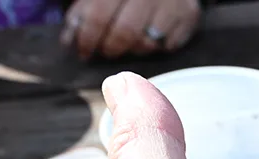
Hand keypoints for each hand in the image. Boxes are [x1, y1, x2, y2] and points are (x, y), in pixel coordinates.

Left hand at [61, 0, 200, 59]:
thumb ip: (81, 13)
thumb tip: (68, 41)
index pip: (98, 16)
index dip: (88, 39)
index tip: (83, 53)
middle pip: (125, 32)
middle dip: (111, 48)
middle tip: (107, 51)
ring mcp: (171, 1)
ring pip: (148, 42)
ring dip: (134, 49)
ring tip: (130, 42)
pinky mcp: (189, 14)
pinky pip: (169, 45)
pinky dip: (159, 46)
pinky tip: (153, 36)